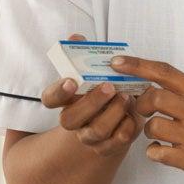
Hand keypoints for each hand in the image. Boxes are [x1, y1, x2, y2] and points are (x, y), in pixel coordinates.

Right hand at [41, 35, 142, 156]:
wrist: (124, 114)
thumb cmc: (107, 88)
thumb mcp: (97, 71)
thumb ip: (85, 54)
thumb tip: (75, 37)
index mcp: (66, 99)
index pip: (49, 99)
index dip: (58, 91)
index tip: (72, 81)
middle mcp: (74, 121)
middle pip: (70, 119)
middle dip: (91, 102)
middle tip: (110, 87)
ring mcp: (89, 136)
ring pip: (96, 131)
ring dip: (114, 112)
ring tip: (128, 97)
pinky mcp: (109, 147)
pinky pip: (118, 140)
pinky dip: (129, 125)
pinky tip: (134, 113)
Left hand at [110, 56, 183, 181]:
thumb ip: (178, 90)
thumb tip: (143, 80)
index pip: (165, 72)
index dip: (138, 65)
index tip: (117, 63)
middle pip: (155, 98)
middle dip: (141, 105)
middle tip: (145, 111)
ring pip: (153, 127)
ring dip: (149, 131)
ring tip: (160, 135)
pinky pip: (156, 153)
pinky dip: (154, 152)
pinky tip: (164, 151)